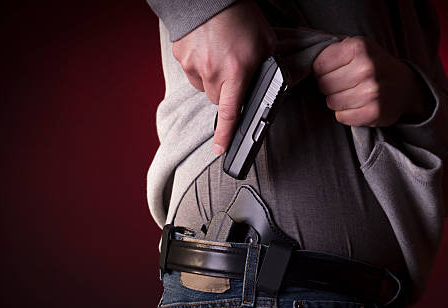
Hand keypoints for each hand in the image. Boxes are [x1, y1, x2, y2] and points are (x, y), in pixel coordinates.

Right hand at [172, 0, 275, 154]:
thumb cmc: (239, 16)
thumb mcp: (265, 42)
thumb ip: (265, 69)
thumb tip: (266, 85)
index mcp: (236, 71)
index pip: (230, 112)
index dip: (226, 135)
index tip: (221, 150)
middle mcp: (212, 73)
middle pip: (218, 100)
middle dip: (227, 92)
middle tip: (234, 71)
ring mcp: (193, 66)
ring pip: (204, 88)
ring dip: (213, 79)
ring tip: (220, 55)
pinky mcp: (181, 58)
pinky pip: (192, 73)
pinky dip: (200, 66)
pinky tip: (208, 50)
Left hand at [312, 36, 433, 126]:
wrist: (405, 87)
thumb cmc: (375, 66)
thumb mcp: (357, 47)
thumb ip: (331, 47)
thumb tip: (302, 43)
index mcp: (359, 47)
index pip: (319, 65)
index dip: (322, 71)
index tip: (333, 71)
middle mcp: (366, 68)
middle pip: (324, 85)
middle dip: (329, 86)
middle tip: (343, 84)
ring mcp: (371, 92)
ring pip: (331, 102)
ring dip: (337, 101)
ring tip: (351, 94)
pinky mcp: (373, 112)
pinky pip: (341, 117)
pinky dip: (346, 113)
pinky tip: (357, 105)